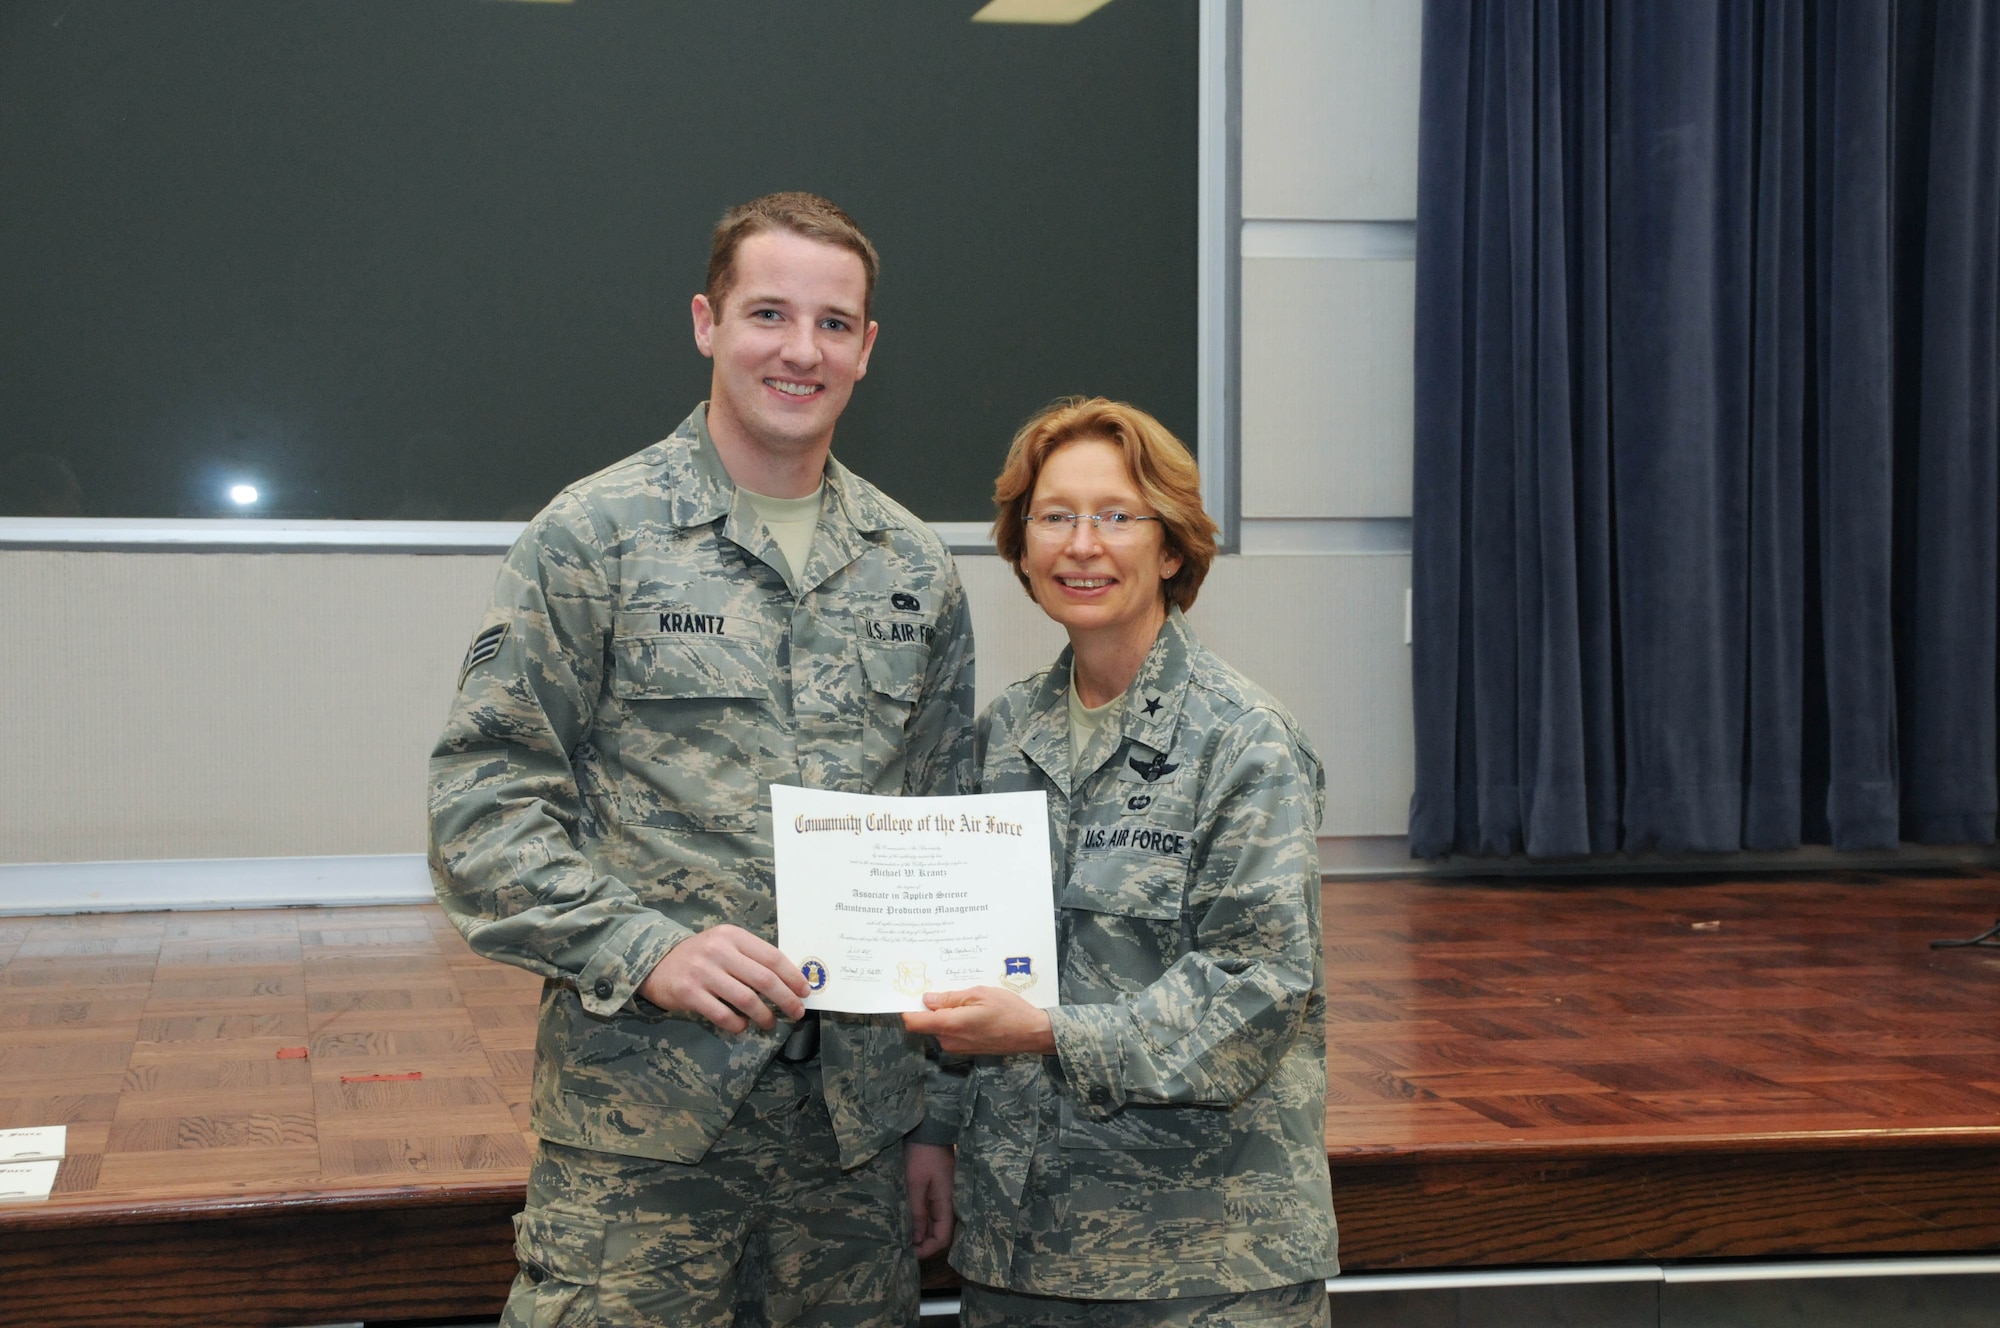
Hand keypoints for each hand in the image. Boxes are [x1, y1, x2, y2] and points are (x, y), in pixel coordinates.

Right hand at [636, 925, 807, 1032]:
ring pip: (746, 999)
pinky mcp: (689, 993)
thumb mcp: (725, 945)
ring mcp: (703, 972)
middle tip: (796, 1013)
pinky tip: (742, 1027)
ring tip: (770, 1023)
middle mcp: (719, 951)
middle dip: (786, 999)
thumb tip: (790, 980)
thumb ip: (752, 957)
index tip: (805, 992)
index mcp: (733, 936)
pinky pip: (722, 1014)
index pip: (772, 956)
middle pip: (764, 979)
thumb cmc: (701, 956)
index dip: (792, 976)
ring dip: (764, 1016)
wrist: (656, 962)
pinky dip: (737, 1024)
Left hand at [901, 986, 1056, 1055]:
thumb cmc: (1009, 1011)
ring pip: (939, 1027)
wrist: (1032, 1034)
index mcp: (950, 1025)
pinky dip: (955, 1020)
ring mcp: (958, 1047)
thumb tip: (927, 1000)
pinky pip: (952, 1033)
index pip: (913, 1022)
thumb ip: (950, 998)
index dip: (907, 1008)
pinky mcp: (967, 1049)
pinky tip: (972, 1009)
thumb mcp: (979, 994)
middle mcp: (950, 1040)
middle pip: (926, 1023)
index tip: (909, 993)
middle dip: (930, 1006)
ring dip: (945, 1013)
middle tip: (943, 987)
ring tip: (965, 997)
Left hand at [905, 1141, 955, 1257]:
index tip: (909, 1253)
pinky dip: (922, 1220)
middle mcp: (950, 1202)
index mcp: (947, 1201)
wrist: (928, 1128)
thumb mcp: (914, 1183)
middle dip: (924, 1244)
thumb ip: (916, 1212)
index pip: (943, 1237)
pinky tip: (909, 1222)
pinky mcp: (939, 1189)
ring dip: (922, 1232)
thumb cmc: (920, 1154)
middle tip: (903, 1247)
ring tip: (903, 1237)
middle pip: (941, 1233)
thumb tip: (917, 1240)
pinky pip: (933, 1212)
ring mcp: (946, 1195)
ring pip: (937, 1223)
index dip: (927, 1249)